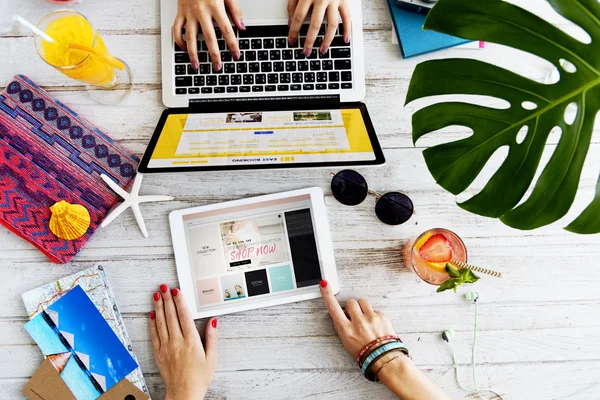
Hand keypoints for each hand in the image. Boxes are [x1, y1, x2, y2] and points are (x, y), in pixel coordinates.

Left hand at [150, 283, 217, 399]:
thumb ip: (212, 338)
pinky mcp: (159, 354)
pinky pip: (154, 335)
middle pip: (171, 316)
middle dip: (167, 299)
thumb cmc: (199, 378)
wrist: (184, 393)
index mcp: (191, 342)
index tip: (176, 291)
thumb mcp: (212, 358)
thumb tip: (212, 322)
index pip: (184, 316)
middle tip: (164, 287)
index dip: (179, 301)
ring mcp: (166, 347)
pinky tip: (152, 314)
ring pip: (160, 323)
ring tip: (156, 295)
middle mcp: (177, 342)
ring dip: (158, 307)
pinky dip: (152, 323)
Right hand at [173, 0, 244, 70]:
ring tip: (196, 65)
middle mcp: (201, 11)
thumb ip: (235, 10)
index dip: (232, 44)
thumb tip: (241, 27)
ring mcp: (189, 13)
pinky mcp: (180, 12)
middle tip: (217, 66)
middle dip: (213, 54)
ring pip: (190, 37)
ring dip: (193, 53)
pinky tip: (184, 49)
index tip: (236, 55)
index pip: (226, 30)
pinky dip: (179, 40)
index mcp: (215, 6)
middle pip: (208, 37)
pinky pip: (177, 29)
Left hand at [288, 0, 350, 55]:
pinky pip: (347, 18)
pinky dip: (347, 30)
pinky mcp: (345, 1)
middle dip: (309, 41)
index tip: (291, 41)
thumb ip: (293, 4)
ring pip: (332, 25)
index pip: (299, 17)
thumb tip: (291, 21)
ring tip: (323, 50)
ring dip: (327, 40)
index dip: (294, 31)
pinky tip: (345, 40)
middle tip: (306, 51)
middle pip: (315, 24)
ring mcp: (335, 1)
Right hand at [320, 280, 451, 399]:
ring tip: (366, 319)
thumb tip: (339, 314)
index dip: (327, 295)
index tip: (324, 285)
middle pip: (351, 302)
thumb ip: (342, 326)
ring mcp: (371, 318)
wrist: (384, 358)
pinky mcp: (382, 316)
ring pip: (362, 301)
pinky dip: (373, 315)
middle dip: (352, 308)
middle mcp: (358, 322)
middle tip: (356, 317)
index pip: (333, 308)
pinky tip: (375, 325)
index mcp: (346, 330)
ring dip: (363, 308)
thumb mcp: (346, 342)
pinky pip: (374, 309)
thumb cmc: (364, 353)